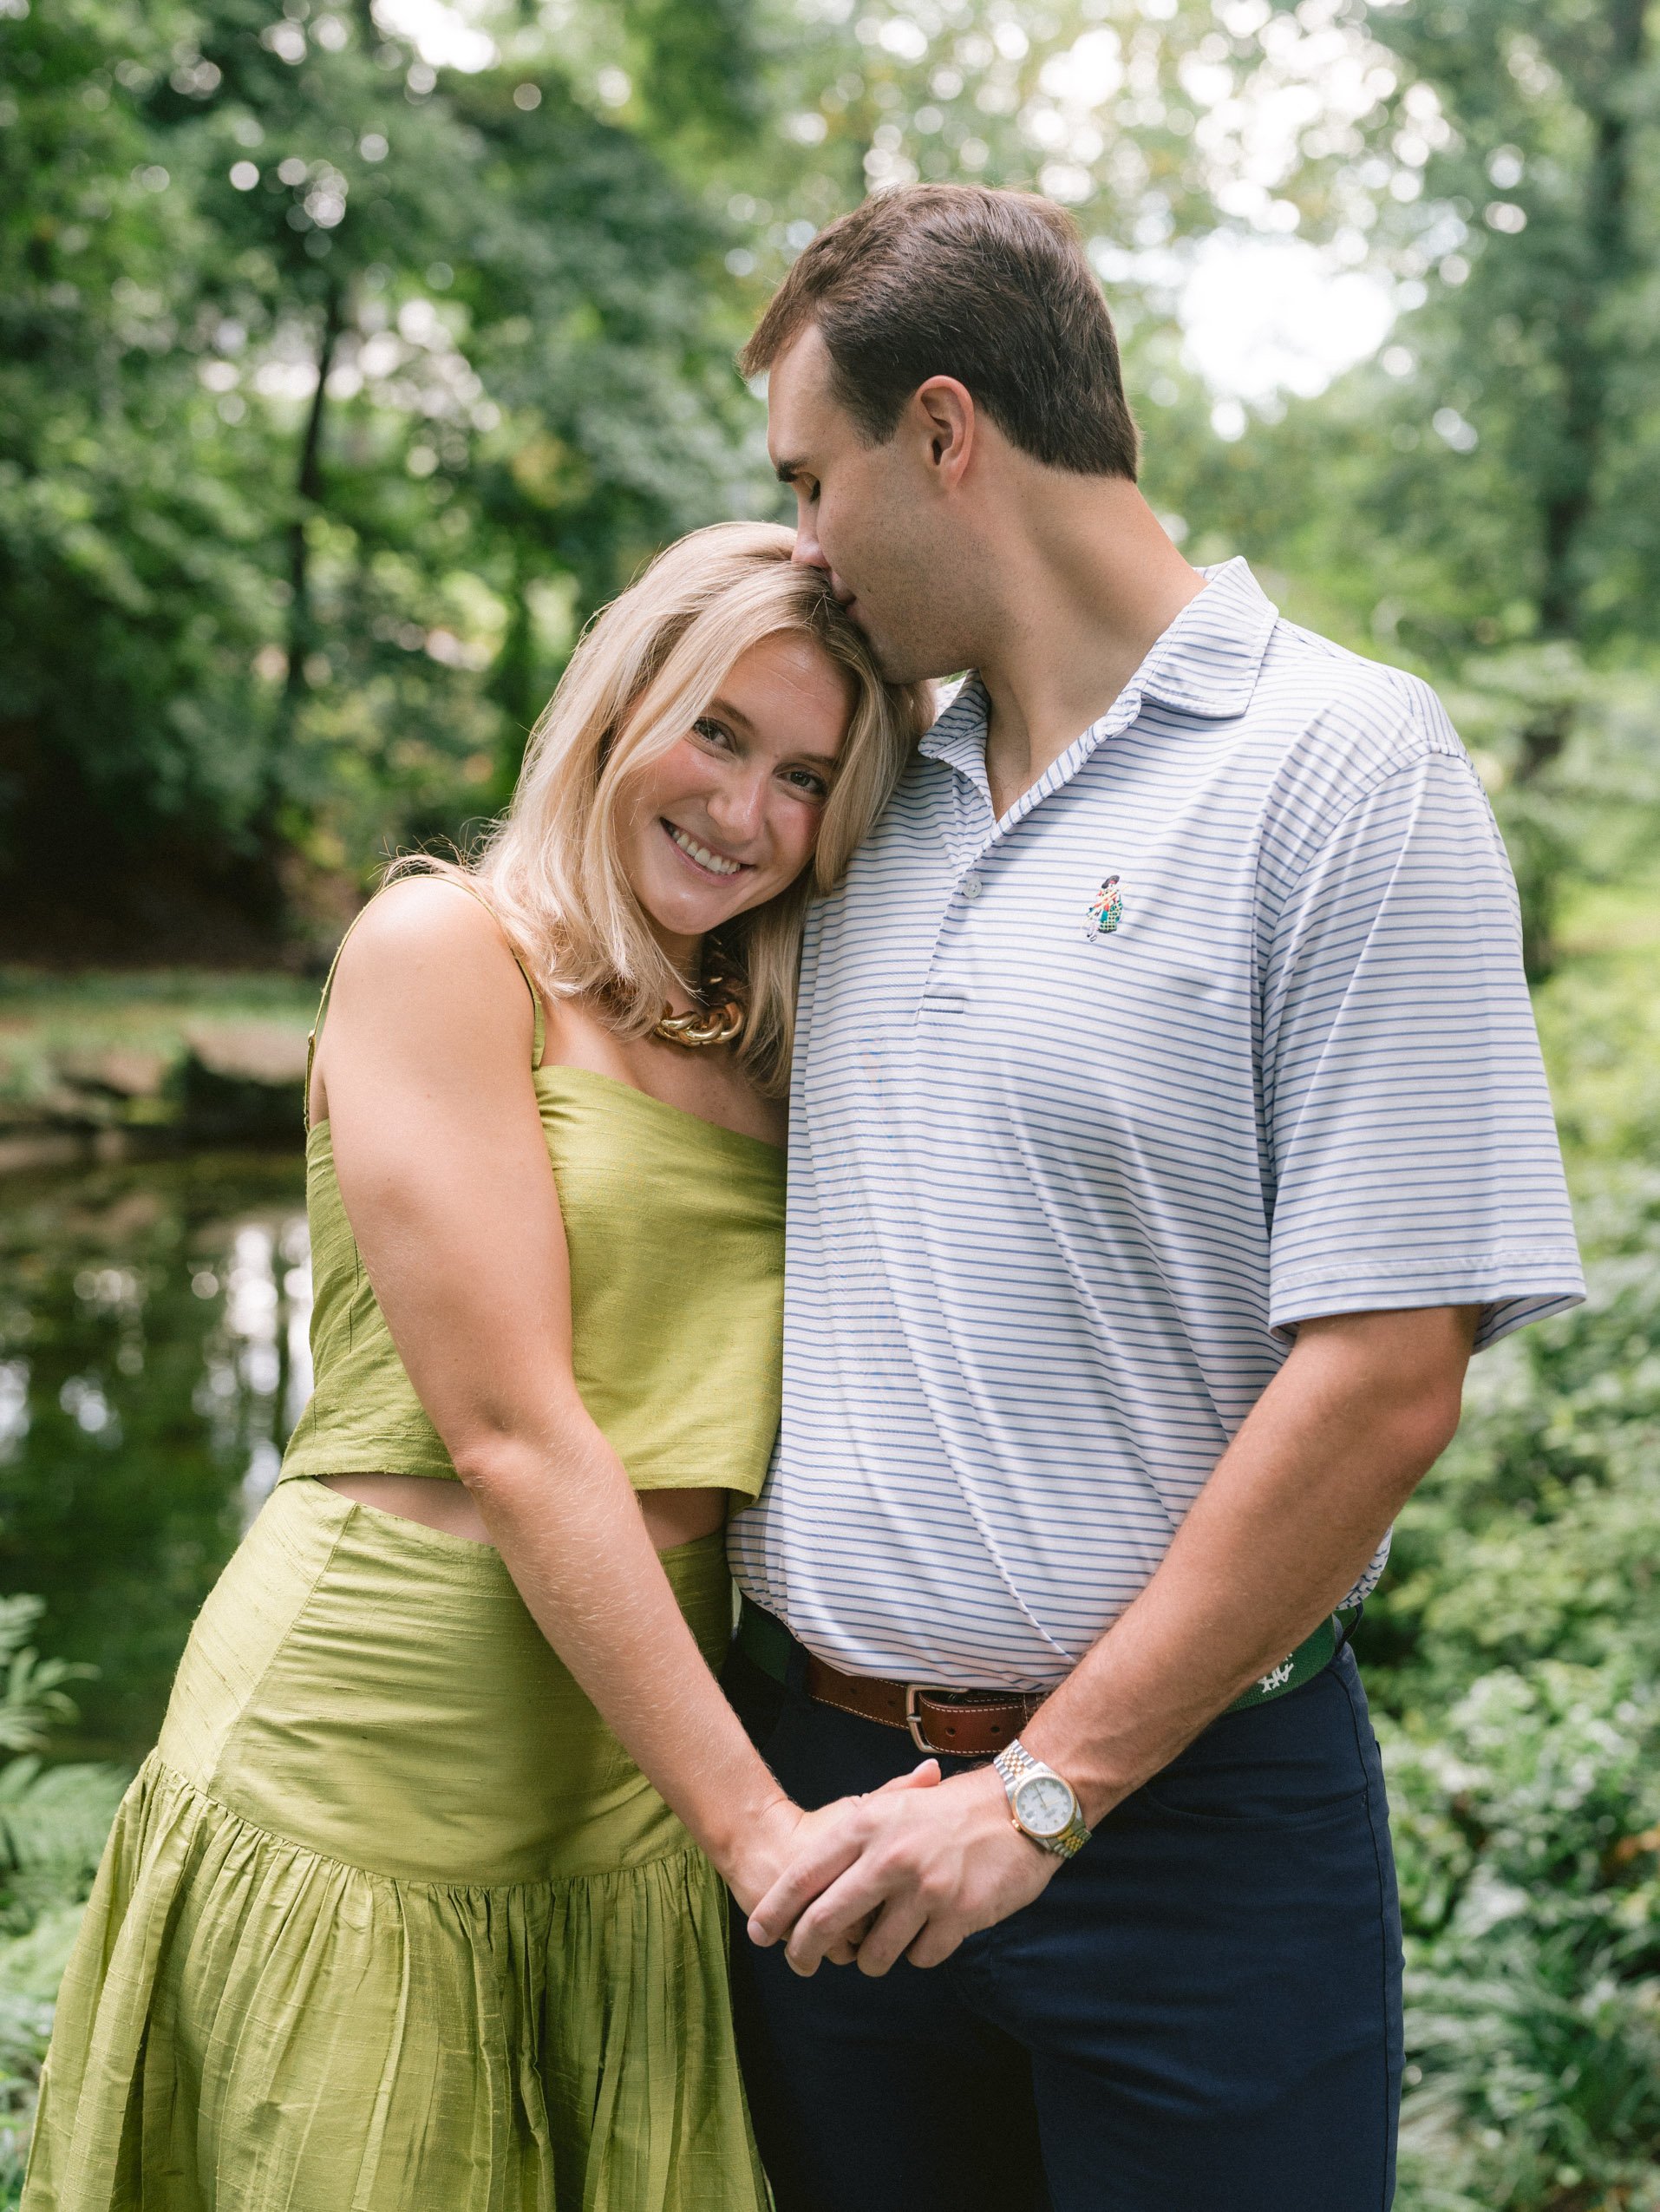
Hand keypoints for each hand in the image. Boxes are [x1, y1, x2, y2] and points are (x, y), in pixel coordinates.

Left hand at [747, 1763, 1059, 1977]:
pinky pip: (921, 1957)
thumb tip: (808, 1880)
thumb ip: (855, 1835)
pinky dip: (920, 1951)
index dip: (777, 1909)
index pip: (806, 1875)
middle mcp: (890, 1857)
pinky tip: (930, 1930)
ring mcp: (925, 1889)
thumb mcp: (896, 1806)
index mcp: (869, 1823)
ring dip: (872, 1958)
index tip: (759, 1933)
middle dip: (804, 1950)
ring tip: (881, 1944)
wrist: (1024, 1808)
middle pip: (827, 1921)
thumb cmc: (953, 1809)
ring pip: (875, 1953)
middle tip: (799, 1964)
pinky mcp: (958, 1916)